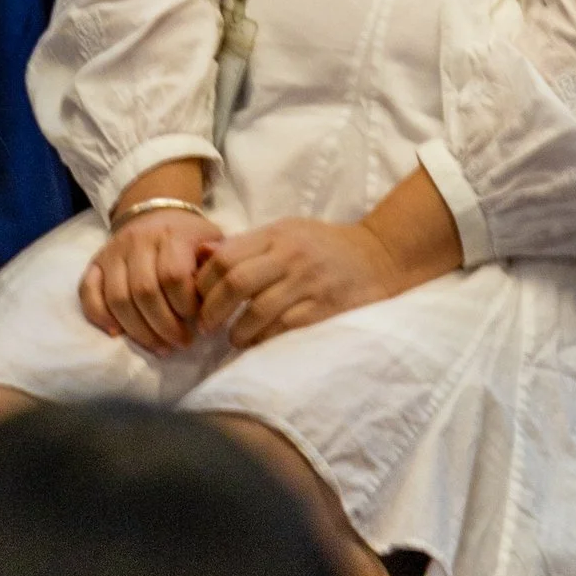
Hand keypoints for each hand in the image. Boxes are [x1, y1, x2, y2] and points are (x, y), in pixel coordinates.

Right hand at [80, 208, 222, 351]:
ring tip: (159, 346)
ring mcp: (113, 251)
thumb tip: (216, 288)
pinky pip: (87, 291)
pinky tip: (117, 333)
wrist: (156, 211)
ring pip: (117, 297)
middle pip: (144, 291)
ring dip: (138, 330)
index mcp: (171, 235)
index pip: (173, 276)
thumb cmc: (189, 238)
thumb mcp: (212, 241)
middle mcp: (138, 240)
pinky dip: (99, 315)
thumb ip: (217, 263)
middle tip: (182, 343)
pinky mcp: (96, 262)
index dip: (185, 306)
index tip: (200, 321)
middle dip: (164, 326)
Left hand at [196, 216, 405, 348]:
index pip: (226, 257)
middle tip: (203, 325)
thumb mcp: (286, 232)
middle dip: (212, 308)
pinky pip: (285, 328)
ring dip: (236, 330)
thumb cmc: (324, 246)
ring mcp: (309, 283)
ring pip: (258, 310)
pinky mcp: (325, 309)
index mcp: (276, 235)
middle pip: (236, 282)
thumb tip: (202, 254)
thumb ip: (247, 244)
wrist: (380, 256)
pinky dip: (263, 339)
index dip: (203, 282)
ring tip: (230, 338)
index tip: (194, 299)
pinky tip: (255, 343)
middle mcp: (290, 256)